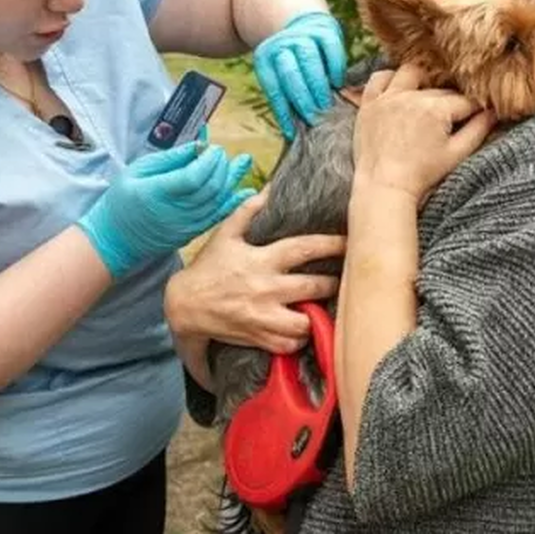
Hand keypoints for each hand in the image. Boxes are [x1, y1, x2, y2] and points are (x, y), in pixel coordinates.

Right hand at [77, 141, 254, 277]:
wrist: (116, 238)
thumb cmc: (123, 199)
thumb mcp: (137, 171)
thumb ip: (169, 159)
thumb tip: (198, 146)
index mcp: (158, 193)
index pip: (194, 177)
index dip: (209, 161)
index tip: (213, 148)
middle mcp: (175, 212)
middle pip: (210, 189)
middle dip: (222, 167)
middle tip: (222, 154)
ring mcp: (186, 225)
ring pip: (218, 202)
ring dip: (232, 181)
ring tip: (242, 162)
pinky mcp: (192, 233)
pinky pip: (218, 217)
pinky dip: (234, 203)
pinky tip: (246, 191)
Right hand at [163, 190, 345, 354]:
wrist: (185, 306)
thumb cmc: (209, 268)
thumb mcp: (226, 235)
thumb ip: (249, 211)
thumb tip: (270, 188)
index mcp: (261, 260)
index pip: (304, 248)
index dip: (330, 244)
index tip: (349, 242)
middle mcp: (266, 289)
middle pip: (314, 287)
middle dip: (333, 283)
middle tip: (344, 279)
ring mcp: (264, 317)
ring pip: (307, 322)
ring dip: (318, 315)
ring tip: (322, 307)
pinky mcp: (260, 338)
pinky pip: (291, 344)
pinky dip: (300, 338)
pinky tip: (301, 328)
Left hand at [253, 10, 347, 139]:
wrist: (303, 25)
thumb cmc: (292, 63)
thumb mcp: (280, 75)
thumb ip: (285, 97)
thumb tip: (292, 132)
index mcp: (264, 58)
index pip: (273, 88)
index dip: (282, 111)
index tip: (291, 132)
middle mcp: (281, 44)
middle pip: (290, 73)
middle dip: (302, 98)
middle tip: (313, 118)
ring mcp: (302, 35)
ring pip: (309, 61)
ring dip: (318, 85)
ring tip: (325, 105)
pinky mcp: (324, 30)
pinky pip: (330, 50)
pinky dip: (335, 68)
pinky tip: (337, 83)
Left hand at [353, 65, 495, 202]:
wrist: (384, 186)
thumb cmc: (422, 174)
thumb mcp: (456, 153)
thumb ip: (478, 130)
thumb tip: (494, 112)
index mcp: (435, 109)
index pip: (464, 100)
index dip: (475, 108)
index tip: (479, 113)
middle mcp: (411, 97)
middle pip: (439, 90)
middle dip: (450, 101)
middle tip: (452, 116)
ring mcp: (387, 98)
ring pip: (410, 73)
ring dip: (421, 81)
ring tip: (425, 97)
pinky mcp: (368, 103)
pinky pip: (378, 79)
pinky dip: (389, 79)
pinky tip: (397, 90)